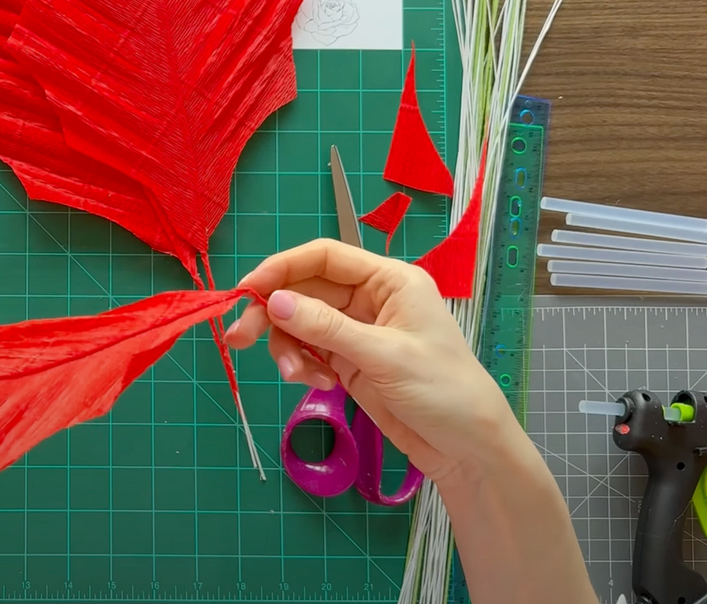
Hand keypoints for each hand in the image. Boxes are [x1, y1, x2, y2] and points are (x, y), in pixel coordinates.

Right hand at [225, 239, 518, 485]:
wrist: (467, 449)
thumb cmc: (443, 391)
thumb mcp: (384, 356)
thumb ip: (326, 328)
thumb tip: (274, 302)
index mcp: (389, 281)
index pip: (324, 258)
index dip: (281, 268)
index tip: (246, 290)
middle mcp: (370, 299)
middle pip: (304, 291)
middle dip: (273, 314)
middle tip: (239, 338)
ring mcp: (358, 331)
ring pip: (301, 324)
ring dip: (288, 347)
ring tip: (294, 376)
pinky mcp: (349, 362)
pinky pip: (309, 352)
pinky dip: (303, 366)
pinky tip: (319, 385)